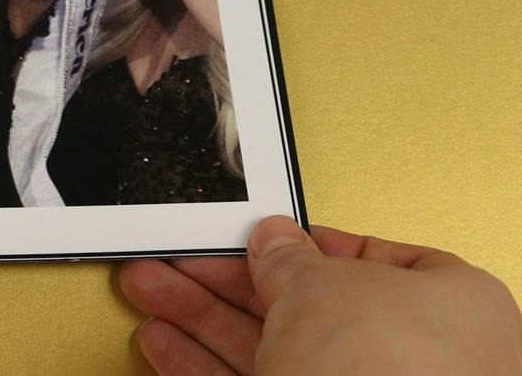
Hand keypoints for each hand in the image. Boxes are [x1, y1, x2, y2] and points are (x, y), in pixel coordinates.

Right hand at [119, 216, 521, 374]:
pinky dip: (203, 367)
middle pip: (301, 306)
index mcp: (447, 305)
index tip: (253, 235)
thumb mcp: (318, 283)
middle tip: (178, 261)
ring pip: (269, 349)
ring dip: (199, 318)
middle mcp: (412, 357)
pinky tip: (165, 345)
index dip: (302, 244)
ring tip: (151, 291)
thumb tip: (273, 241)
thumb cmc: (385, 368)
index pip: (368, 260)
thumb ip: (288, 258)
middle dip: (224, 281)